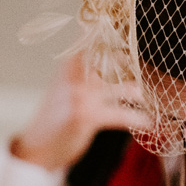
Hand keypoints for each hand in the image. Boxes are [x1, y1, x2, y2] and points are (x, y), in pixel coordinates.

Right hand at [10, 53, 149, 170]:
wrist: (37, 147)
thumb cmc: (54, 119)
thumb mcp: (63, 89)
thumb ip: (82, 74)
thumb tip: (109, 63)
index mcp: (68, 65)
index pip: (94, 42)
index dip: (114, 39)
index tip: (130, 42)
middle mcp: (76, 75)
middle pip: (115, 61)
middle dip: (133, 66)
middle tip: (144, 71)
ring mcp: (82, 95)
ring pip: (124, 88)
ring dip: (138, 94)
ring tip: (144, 98)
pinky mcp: (88, 116)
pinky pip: (122, 115)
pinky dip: (138, 119)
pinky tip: (148, 124)